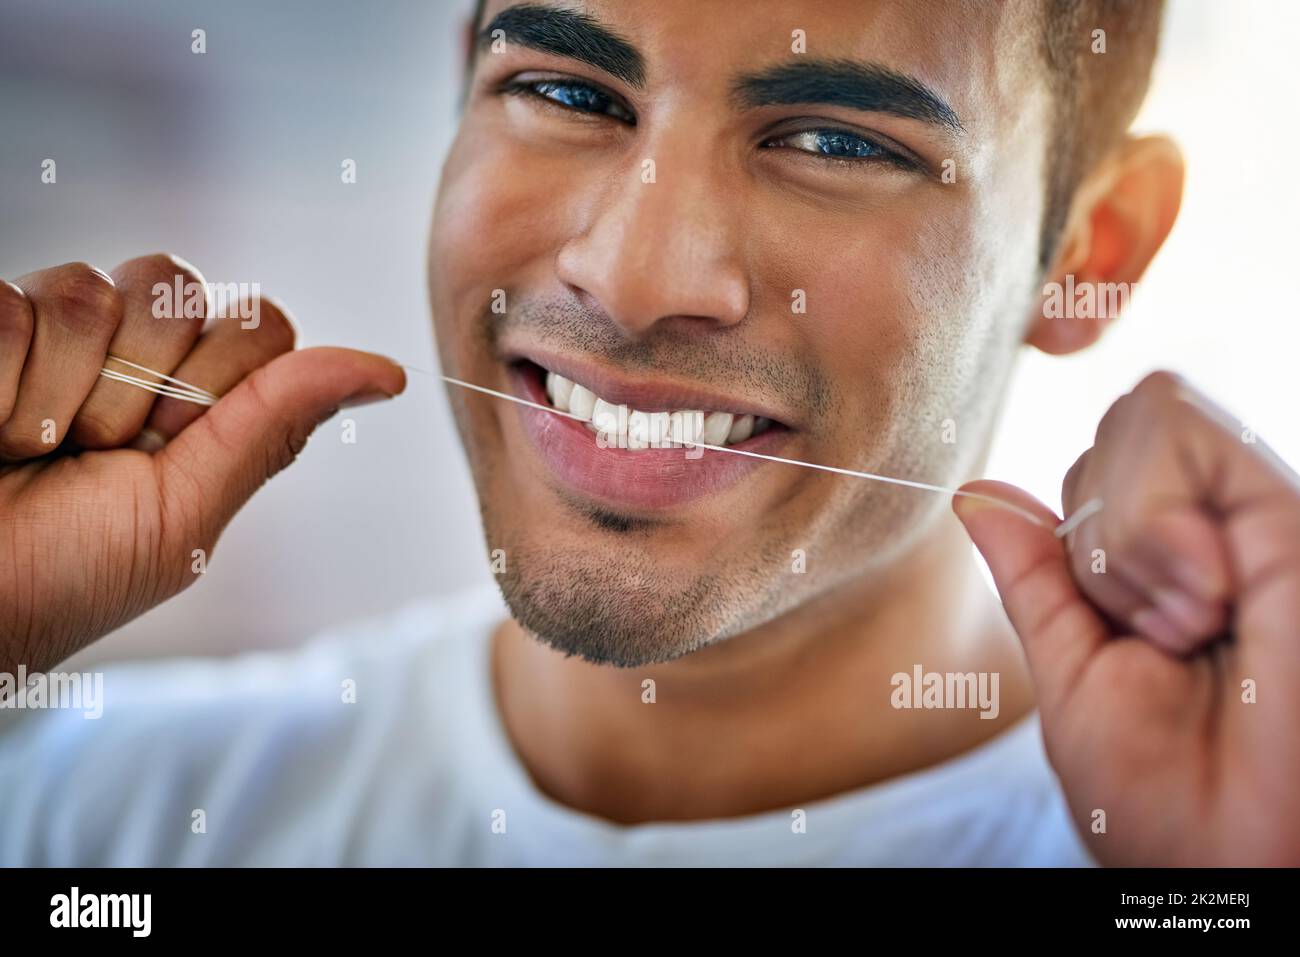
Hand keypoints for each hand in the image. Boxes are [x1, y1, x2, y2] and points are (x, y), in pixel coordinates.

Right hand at [0, 255, 404, 673]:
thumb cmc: (66, 577)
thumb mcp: (185, 512)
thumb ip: (272, 423)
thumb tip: (391, 373)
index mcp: (195, 398)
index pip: (258, 320)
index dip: (221, 376)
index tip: (170, 444)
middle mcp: (128, 350)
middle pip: (179, 287)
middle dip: (138, 386)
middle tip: (91, 452)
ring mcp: (49, 328)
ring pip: (88, 289)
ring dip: (57, 394)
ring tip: (25, 450)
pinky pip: (10, 305)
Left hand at [954, 371, 1299, 864]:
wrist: (1238, 855)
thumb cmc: (1162, 793)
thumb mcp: (1073, 669)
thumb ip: (1034, 576)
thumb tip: (975, 493)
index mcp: (1169, 564)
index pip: (1094, 470)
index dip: (1077, 539)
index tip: (1122, 633)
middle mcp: (1218, 528)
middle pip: (1114, 432)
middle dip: (1099, 537)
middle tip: (1159, 635)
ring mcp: (1254, 514)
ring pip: (1143, 413)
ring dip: (1128, 536)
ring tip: (1192, 626)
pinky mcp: (1287, 512)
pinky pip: (1182, 426)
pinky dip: (1154, 518)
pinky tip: (1205, 600)